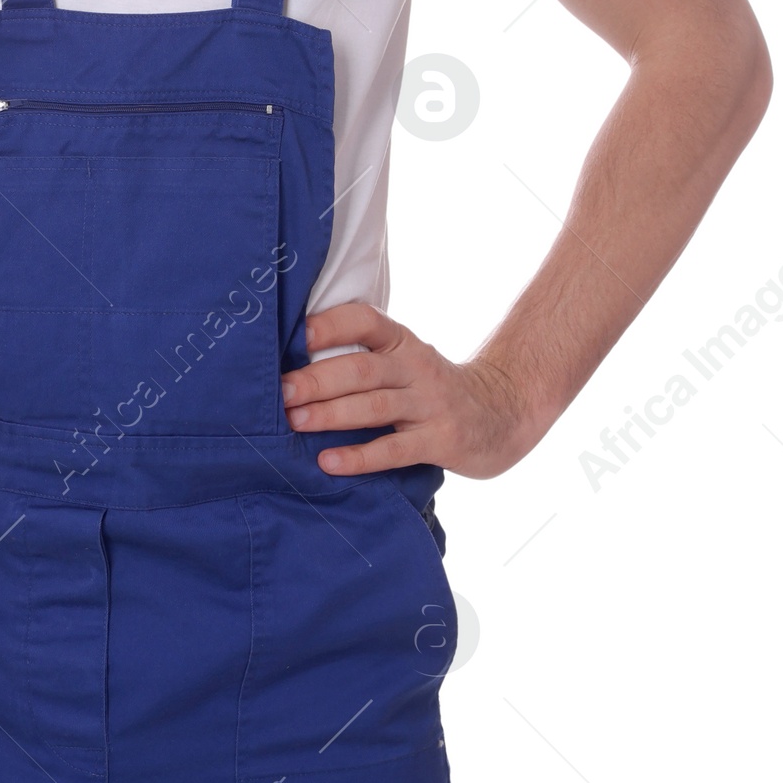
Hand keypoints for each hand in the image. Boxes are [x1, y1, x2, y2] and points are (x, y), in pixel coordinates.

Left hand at [280, 302, 532, 480]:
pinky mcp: (440, 440)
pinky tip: (329, 462)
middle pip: (362, 368)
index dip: (331, 325)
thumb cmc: (431, 388)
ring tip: (294, 421)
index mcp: (401, 341)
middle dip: (318, 379)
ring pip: (374, 406)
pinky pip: (394, 449)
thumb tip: (292, 364)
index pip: (365, 320)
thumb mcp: (405, 361)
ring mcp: (430, 404)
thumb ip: (364, 358)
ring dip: (331, 414)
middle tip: (281, 391)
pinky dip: (360, 456)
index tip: (295, 335)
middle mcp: (415, 366)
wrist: (501, 414)